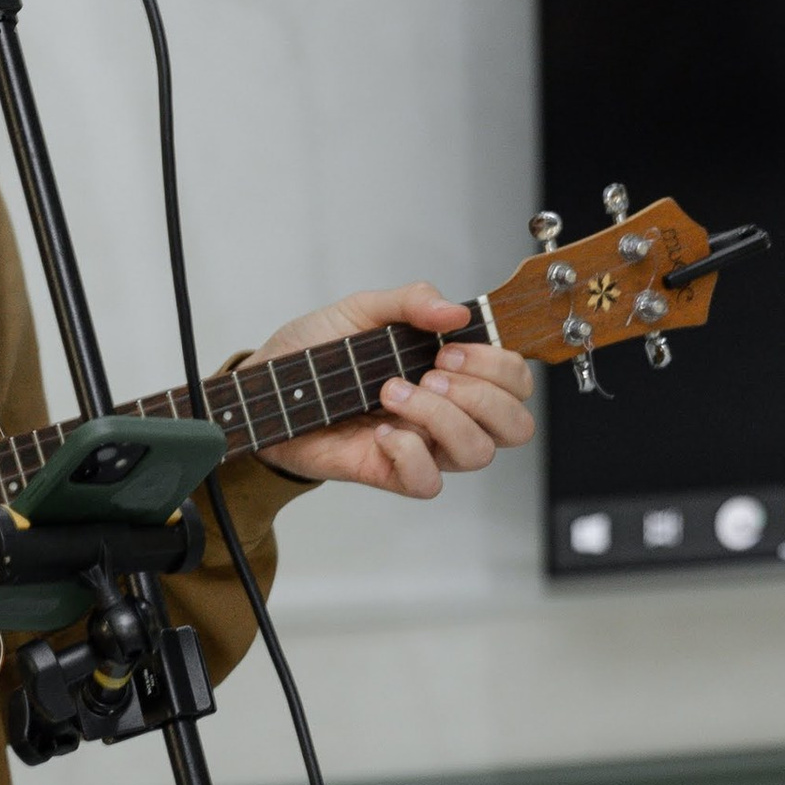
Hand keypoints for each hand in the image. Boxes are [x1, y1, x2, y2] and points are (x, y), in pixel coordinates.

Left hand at [248, 284, 535, 497]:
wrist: (268, 389)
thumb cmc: (316, 353)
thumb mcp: (361, 310)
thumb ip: (410, 302)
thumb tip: (455, 311)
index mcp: (453, 372)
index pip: (517, 383)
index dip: (500, 365)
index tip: (449, 347)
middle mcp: (448, 413)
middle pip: (516, 426)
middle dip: (482, 394)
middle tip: (431, 370)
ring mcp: (423, 445)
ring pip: (478, 453)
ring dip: (441, 417)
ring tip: (392, 392)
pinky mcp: (391, 472)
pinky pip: (429, 482)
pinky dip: (410, 452)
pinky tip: (380, 431)